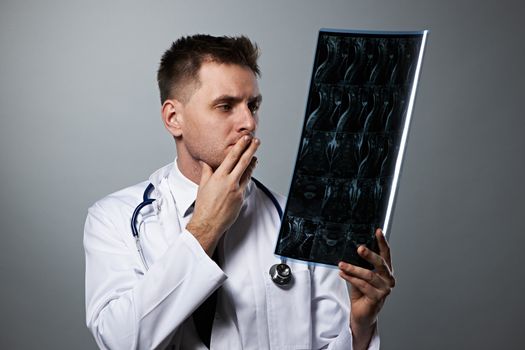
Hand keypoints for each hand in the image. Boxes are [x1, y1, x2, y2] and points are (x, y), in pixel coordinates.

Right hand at [186, 135, 258, 255]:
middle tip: (256, 141)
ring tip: (255, 157)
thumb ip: (206, 172)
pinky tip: (248, 174)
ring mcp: (237, 191)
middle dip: (251, 150)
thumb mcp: (202, 185)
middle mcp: (230, 182)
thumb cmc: (203, 206)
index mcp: (219, 177)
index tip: (245, 139)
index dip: (240, 146)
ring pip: (248, 173)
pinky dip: (247, 177)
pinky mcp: (241, 199)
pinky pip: (245, 185)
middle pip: (244, 162)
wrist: (208, 223)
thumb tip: (205, 162)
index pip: (232, 157)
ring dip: (252, 163)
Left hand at [338, 228, 394, 348]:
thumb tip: (352, 250)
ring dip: (353, 269)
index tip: (378, 231)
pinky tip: (343, 274)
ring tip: (341, 264)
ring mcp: (385, 289)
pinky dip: (351, 279)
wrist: (361, 314)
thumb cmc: (361, 293)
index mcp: (386, 271)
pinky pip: (363, 285)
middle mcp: (388, 279)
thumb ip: (359, 265)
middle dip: (369, 254)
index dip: (382, 242)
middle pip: (380, 263)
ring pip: (369, 275)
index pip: (386, 254)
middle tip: (359, 248)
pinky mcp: (377, 298)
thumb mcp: (360, 275)